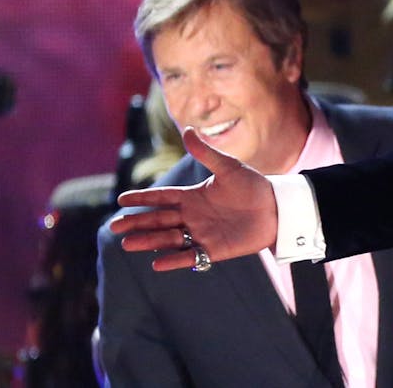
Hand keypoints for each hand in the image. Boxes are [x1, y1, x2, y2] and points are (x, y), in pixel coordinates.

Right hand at [109, 127, 278, 270]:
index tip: (121, 200)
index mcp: (192, 196)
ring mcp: (201, 234)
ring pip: (169, 238)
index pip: (161, 197)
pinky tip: (156, 263)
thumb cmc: (253, 186)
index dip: (142, 198)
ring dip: (149, 241)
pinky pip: (190, 256)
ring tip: (128, 244)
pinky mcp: (214, 250)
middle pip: (159, 219)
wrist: (277, 209)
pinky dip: (174, 260)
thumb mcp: (229, 167)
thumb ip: (207, 153)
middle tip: (116, 226)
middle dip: (137, 223)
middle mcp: (192, 216)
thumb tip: (188, 129)